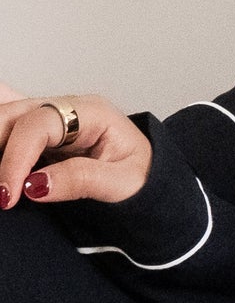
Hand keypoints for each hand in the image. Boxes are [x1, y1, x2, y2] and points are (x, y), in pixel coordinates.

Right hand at [0, 88, 150, 211]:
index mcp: (92, 112)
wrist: (151, 179)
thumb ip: (81, 180)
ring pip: (7, 121)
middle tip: (1, 192)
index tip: (9, 194)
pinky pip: (12, 133)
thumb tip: (35, 185)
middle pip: (14, 115)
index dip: (16, 158)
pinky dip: (3, 147)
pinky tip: (1, 165)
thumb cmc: (143, 177)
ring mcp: (53, 119)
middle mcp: (68, 109)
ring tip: (1, 186)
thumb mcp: (123, 183)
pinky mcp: (43, 136)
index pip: (38, 125)